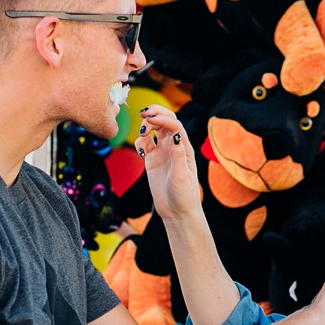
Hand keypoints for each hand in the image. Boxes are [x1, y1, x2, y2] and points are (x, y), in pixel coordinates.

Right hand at [135, 106, 202, 224]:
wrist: (177, 212)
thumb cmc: (185, 195)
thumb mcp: (182, 175)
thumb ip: (178, 155)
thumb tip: (175, 135)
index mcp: (184, 147)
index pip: (174, 124)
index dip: (162, 118)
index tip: (150, 118)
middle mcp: (174, 146)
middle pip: (164, 121)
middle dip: (154, 113)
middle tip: (142, 113)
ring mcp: (162, 152)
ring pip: (153, 130)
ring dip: (145, 126)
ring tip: (141, 133)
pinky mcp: (152, 160)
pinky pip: (144, 144)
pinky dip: (140, 142)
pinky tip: (141, 152)